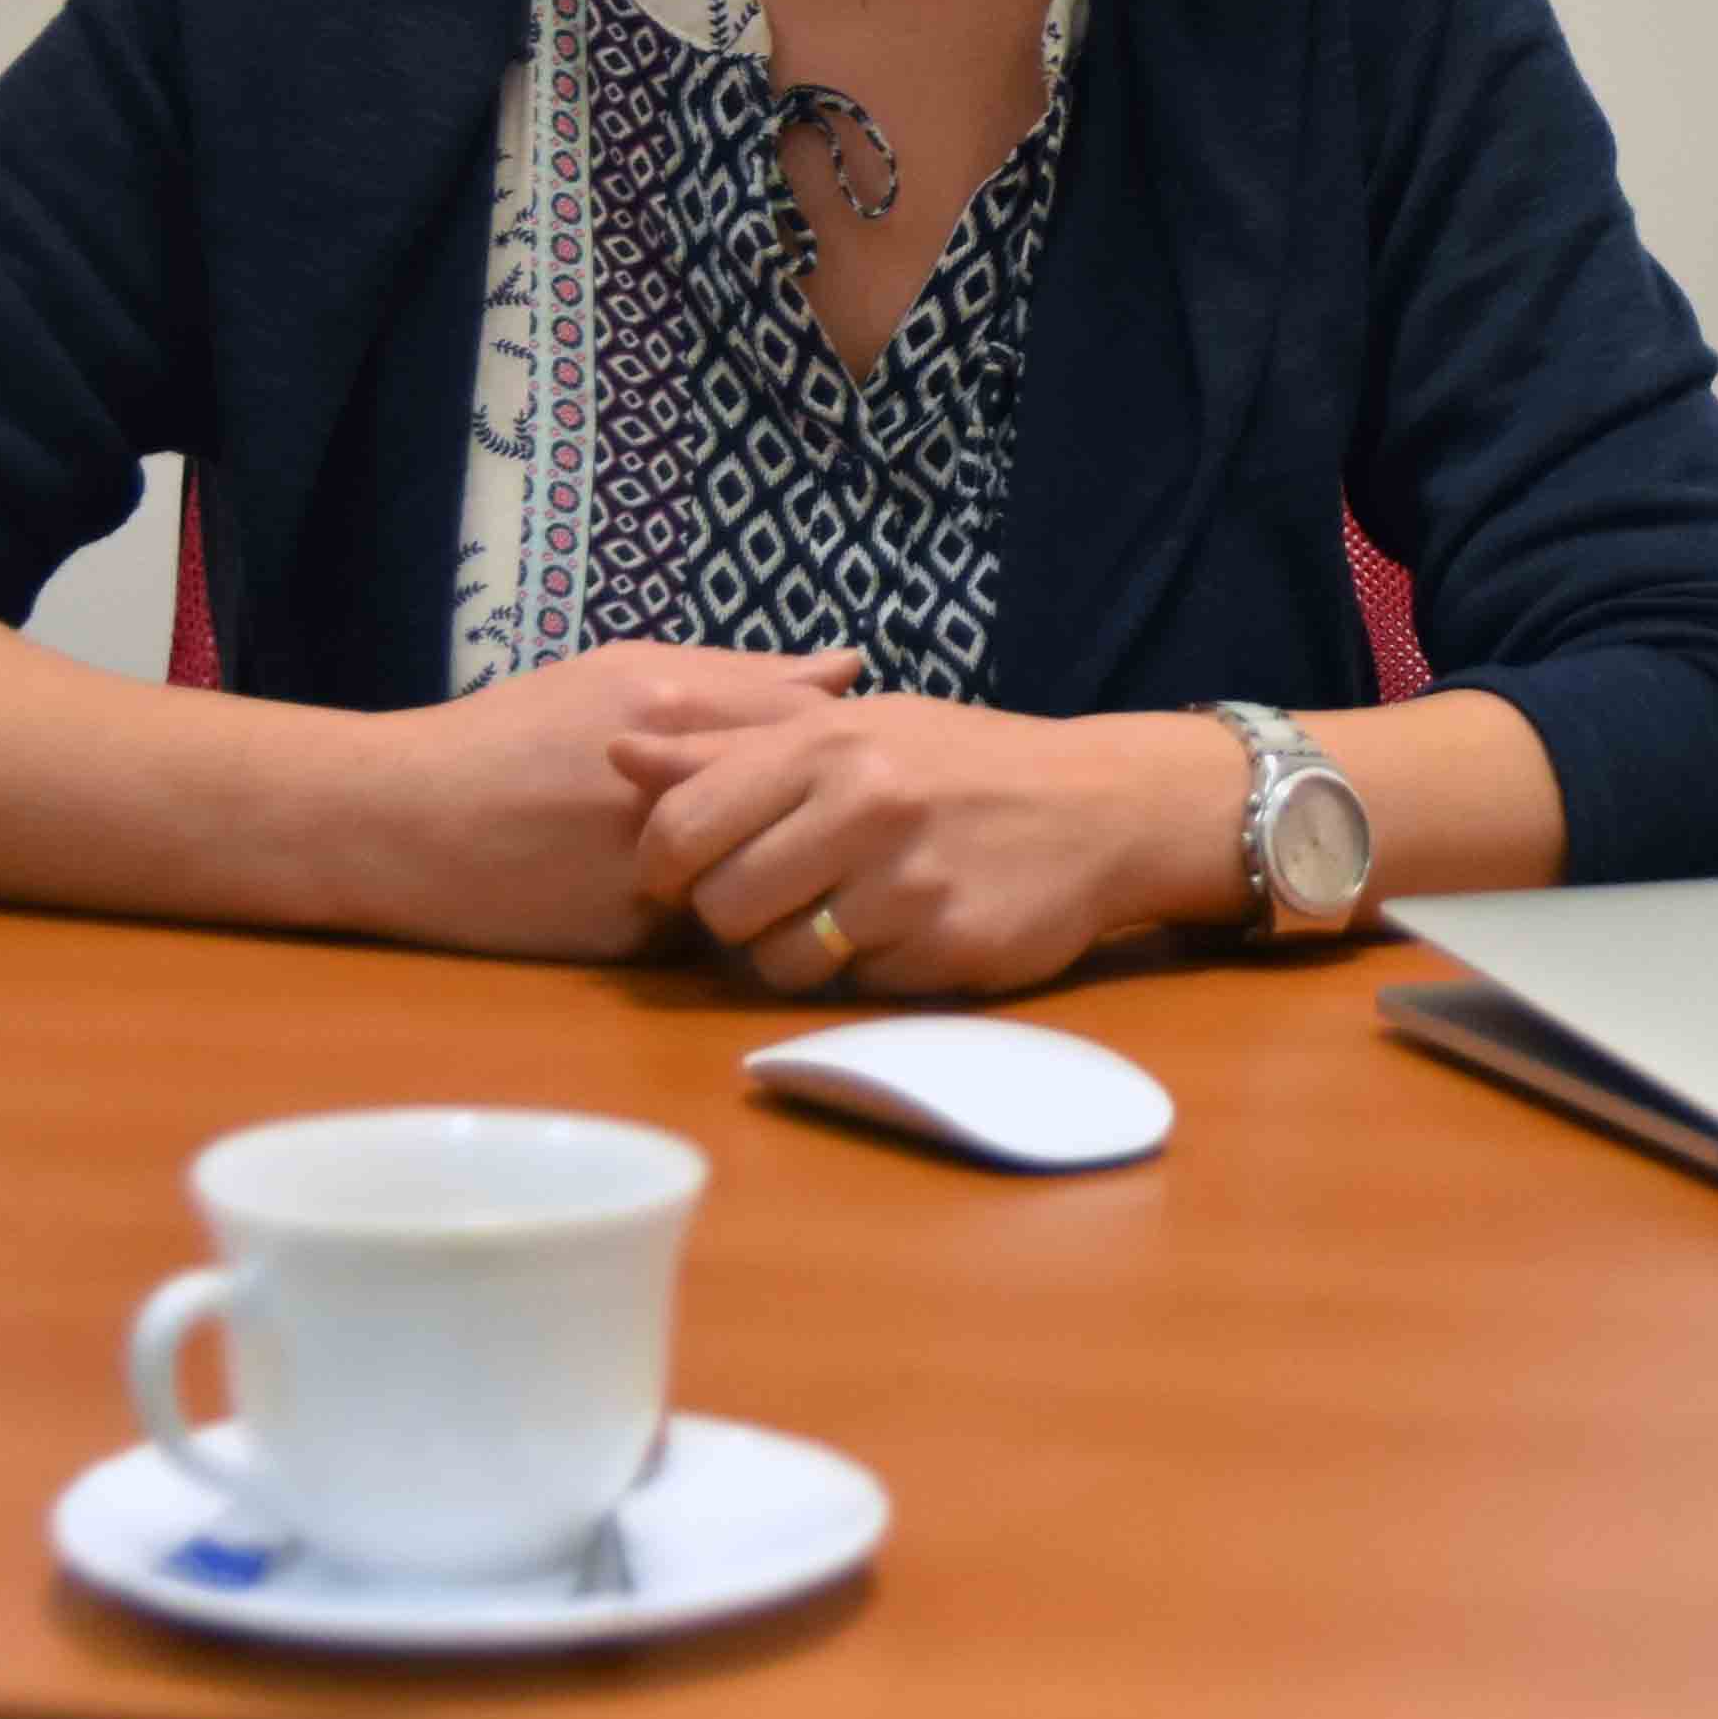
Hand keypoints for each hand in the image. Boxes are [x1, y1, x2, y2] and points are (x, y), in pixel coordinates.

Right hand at [359, 642, 863, 958]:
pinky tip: (689, 897)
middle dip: (812, 810)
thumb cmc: (508, 735)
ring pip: (762, 873)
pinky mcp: (632, 945)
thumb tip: (851, 667)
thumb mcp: (616, 674)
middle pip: (798, 804)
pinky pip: (711, 930)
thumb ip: (740, 674)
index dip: (833, 743)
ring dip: (771, 865)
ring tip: (752, 851)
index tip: (833, 752)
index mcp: (672, 711)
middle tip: (809, 808)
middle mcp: (672, 791)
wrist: (394, 825)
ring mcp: (653, 873)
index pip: (813, 725)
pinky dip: (715, 915)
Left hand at [613, 695, 1240, 997]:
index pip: (679, 828)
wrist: (1100, 803)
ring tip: (842, 917)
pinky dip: (868, 972)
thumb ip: (730, 745)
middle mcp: (864, 805)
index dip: (666, 869)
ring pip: (781, 963)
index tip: (693, 874)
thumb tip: (617, 750)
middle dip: (735, 916)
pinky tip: (907, 931)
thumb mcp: (851, 730)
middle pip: (722, 906)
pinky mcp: (948, 946)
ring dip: (797, 955)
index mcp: (826, 743)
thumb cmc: (958, 762)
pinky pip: (857, 988)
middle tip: (782, 896)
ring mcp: (909, 880)